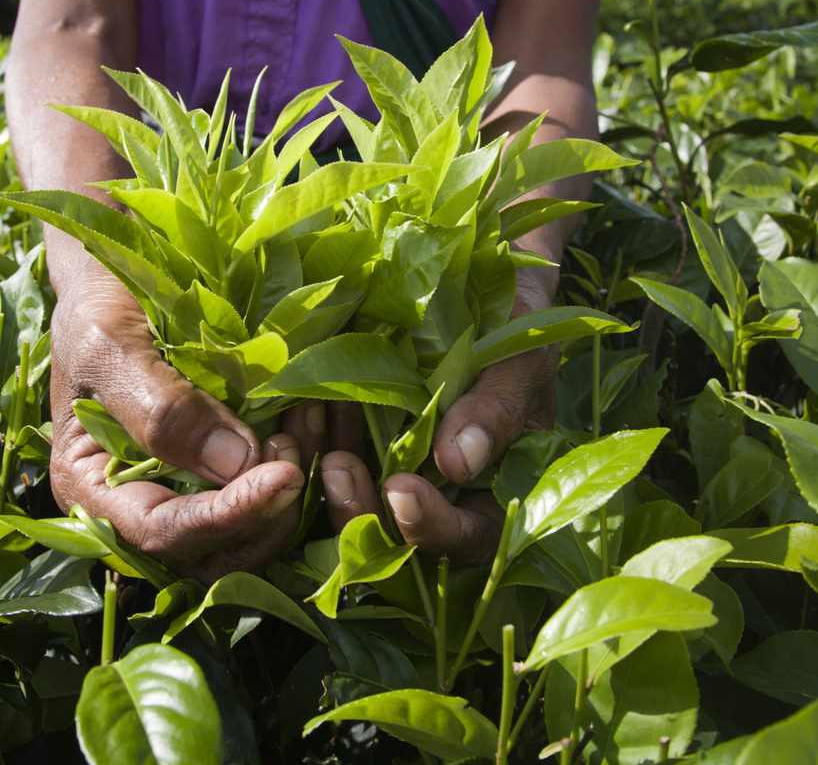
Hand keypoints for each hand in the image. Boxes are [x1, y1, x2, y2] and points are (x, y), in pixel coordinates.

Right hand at [48, 267, 327, 580]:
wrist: (117, 275)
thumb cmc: (99, 306)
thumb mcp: (112, 345)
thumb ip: (161, 409)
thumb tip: (234, 464)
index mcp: (92, 488)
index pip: (164, 532)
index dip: (226, 515)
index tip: (283, 475)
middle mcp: (136, 507)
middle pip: (211, 553)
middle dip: (264, 515)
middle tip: (297, 451)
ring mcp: (181, 492)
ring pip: (246, 535)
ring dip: (290, 497)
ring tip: (311, 427)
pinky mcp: (219, 471)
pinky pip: (263, 497)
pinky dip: (297, 471)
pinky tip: (315, 421)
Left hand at [319, 276, 557, 562]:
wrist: (483, 280)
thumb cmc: (518, 325)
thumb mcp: (518, 361)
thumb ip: (496, 411)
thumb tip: (458, 464)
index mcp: (495, 491)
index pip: (467, 537)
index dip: (433, 526)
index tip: (402, 488)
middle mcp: (442, 493)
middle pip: (399, 538)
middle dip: (362, 511)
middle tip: (337, 469)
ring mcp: (395, 467)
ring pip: (354, 502)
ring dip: (327, 478)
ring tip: (308, 428)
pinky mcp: (359, 437)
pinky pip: (329, 454)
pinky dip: (312, 440)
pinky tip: (300, 409)